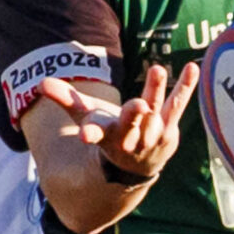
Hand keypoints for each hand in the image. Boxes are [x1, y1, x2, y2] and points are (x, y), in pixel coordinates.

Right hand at [34, 62, 197, 184]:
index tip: (84, 137)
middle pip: (131, 125)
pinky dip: (185, 87)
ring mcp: (153, 134)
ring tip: (157, 69)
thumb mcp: (86, 119)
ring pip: (155, 112)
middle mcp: (130, 139)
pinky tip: (192, 67)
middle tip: (138, 105)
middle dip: (133, 116)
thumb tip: (41, 83)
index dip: (90, 134)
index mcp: (107, 137)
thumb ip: (66, 100)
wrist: (136, 166)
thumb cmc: (109, 136)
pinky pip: (178, 105)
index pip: (96, 135)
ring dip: (156, 91)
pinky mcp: (170, 127)